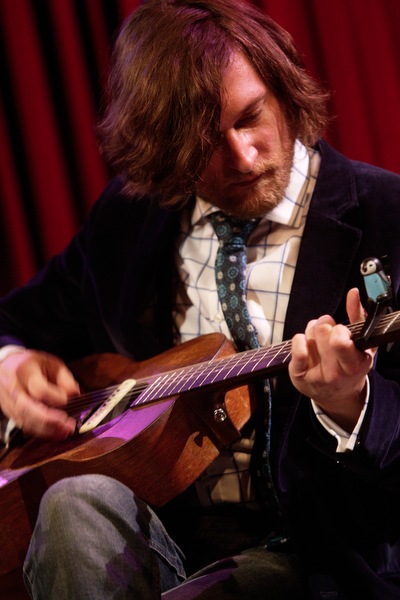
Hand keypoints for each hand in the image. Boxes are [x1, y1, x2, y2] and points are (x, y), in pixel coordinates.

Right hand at [0, 350, 78, 439]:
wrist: (5, 365)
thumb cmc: (31, 364)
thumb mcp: (51, 363)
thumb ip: (65, 377)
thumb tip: (75, 393)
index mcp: (25, 370)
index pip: (39, 389)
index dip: (55, 397)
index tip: (67, 400)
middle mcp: (14, 387)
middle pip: (28, 409)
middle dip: (49, 420)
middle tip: (67, 426)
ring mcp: (9, 401)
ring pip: (25, 420)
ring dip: (46, 430)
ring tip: (64, 432)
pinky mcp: (9, 411)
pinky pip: (23, 425)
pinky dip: (39, 431)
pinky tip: (54, 432)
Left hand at [289, 288, 375, 430]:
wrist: (338, 394)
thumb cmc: (351, 363)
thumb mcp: (363, 343)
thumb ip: (358, 316)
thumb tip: (352, 293)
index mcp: (354, 364)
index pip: (340, 340)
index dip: (338, 329)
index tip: (341, 331)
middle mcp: (335, 373)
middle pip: (322, 331)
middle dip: (325, 325)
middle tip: (328, 332)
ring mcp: (316, 376)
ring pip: (308, 335)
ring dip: (312, 332)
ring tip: (318, 340)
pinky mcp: (299, 376)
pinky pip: (295, 348)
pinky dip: (298, 339)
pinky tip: (304, 342)